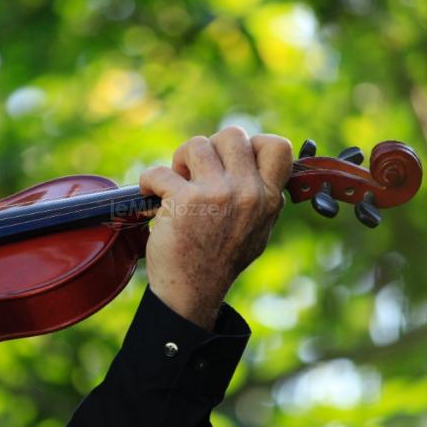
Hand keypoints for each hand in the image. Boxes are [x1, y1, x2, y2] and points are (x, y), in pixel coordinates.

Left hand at [140, 127, 291, 329]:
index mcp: (268, 199)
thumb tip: (254, 162)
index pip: (277, 146)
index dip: (253, 143)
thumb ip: (261, 197)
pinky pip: (160, 171)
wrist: (192, 291)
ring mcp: (217, 194)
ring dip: (181, 160)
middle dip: (210, 147)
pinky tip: (151, 194)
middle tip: (198, 170)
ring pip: (197, 145)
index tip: (233, 159)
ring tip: (176, 182)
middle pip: (232, 135)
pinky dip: (149, 181)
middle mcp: (247, 193)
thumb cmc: (221, 260)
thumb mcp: (258, 230)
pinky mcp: (185, 200)